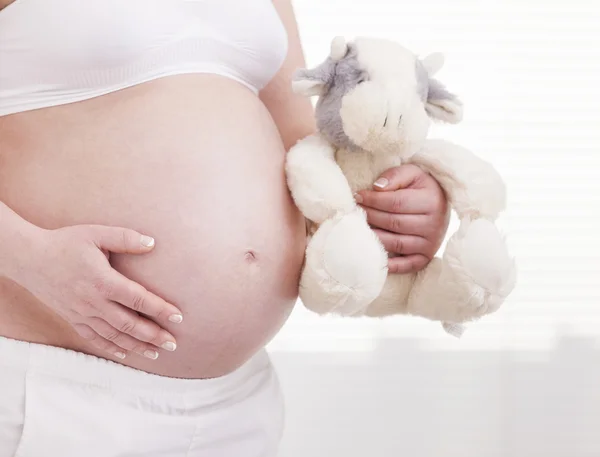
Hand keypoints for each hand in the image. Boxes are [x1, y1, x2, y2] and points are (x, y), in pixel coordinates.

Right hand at [15, 224, 182, 360]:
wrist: (28, 258)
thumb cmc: (65, 243)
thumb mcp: (96, 233)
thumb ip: (126, 238)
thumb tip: (152, 243)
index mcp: (103, 281)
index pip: (138, 300)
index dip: (160, 309)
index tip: (179, 317)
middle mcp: (93, 302)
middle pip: (129, 324)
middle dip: (154, 335)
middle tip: (174, 344)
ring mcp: (82, 313)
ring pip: (114, 336)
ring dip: (137, 346)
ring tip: (157, 352)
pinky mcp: (73, 318)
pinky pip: (94, 338)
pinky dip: (112, 348)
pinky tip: (126, 354)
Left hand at [354, 164, 449, 273]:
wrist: (439, 202)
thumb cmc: (420, 187)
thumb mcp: (412, 173)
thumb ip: (395, 176)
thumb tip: (377, 187)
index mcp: (431, 201)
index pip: (395, 202)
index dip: (373, 200)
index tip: (358, 196)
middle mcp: (434, 224)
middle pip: (393, 223)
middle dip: (370, 216)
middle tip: (355, 211)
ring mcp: (430, 243)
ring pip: (396, 243)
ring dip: (374, 238)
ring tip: (359, 229)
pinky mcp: (425, 257)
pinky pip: (407, 265)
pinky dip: (390, 265)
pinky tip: (374, 258)